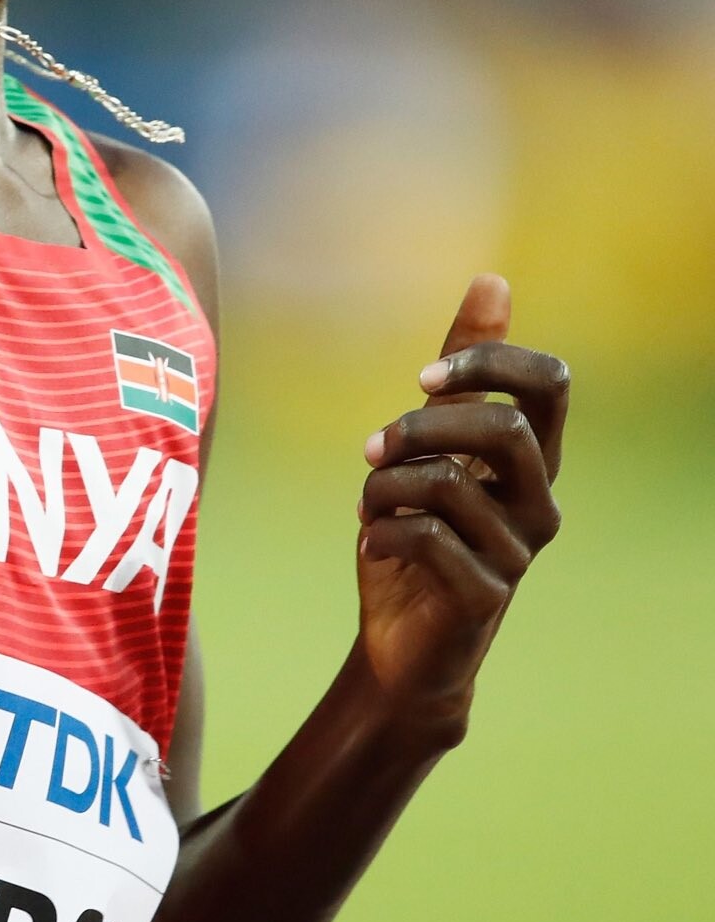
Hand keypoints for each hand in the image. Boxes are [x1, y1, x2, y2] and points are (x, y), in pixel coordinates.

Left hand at [355, 273, 568, 740]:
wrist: (400, 641)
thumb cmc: (418, 535)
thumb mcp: (431, 444)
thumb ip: (462, 373)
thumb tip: (493, 280)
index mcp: (530, 460)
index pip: (551, 385)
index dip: (489, 362)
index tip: (422, 377)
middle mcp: (539, 503)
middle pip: (506, 431)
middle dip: (423, 428)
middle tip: (373, 448)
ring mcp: (517, 552)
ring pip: (450, 484)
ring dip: (386, 487)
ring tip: (370, 508)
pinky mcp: (486, 595)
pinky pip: (429, 539)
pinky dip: (383, 531)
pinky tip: (372, 544)